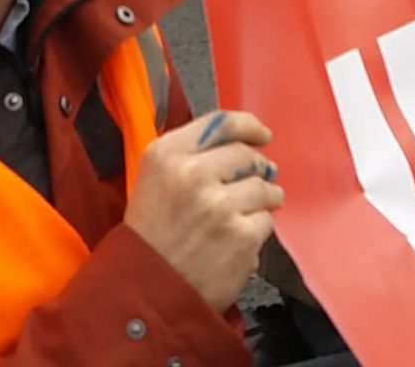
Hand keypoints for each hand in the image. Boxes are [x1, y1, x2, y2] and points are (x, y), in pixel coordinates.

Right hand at [124, 110, 283, 311]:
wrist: (148, 292)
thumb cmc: (149, 238)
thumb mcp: (153, 180)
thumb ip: (189, 154)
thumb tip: (238, 141)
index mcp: (166, 155)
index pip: (222, 123)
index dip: (249, 126)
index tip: (261, 134)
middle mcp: (192, 174)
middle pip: (247, 155)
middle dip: (257, 168)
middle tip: (255, 180)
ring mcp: (219, 206)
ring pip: (263, 187)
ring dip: (264, 198)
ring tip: (247, 212)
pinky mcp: (241, 236)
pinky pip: (266, 221)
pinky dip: (257, 230)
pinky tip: (239, 239)